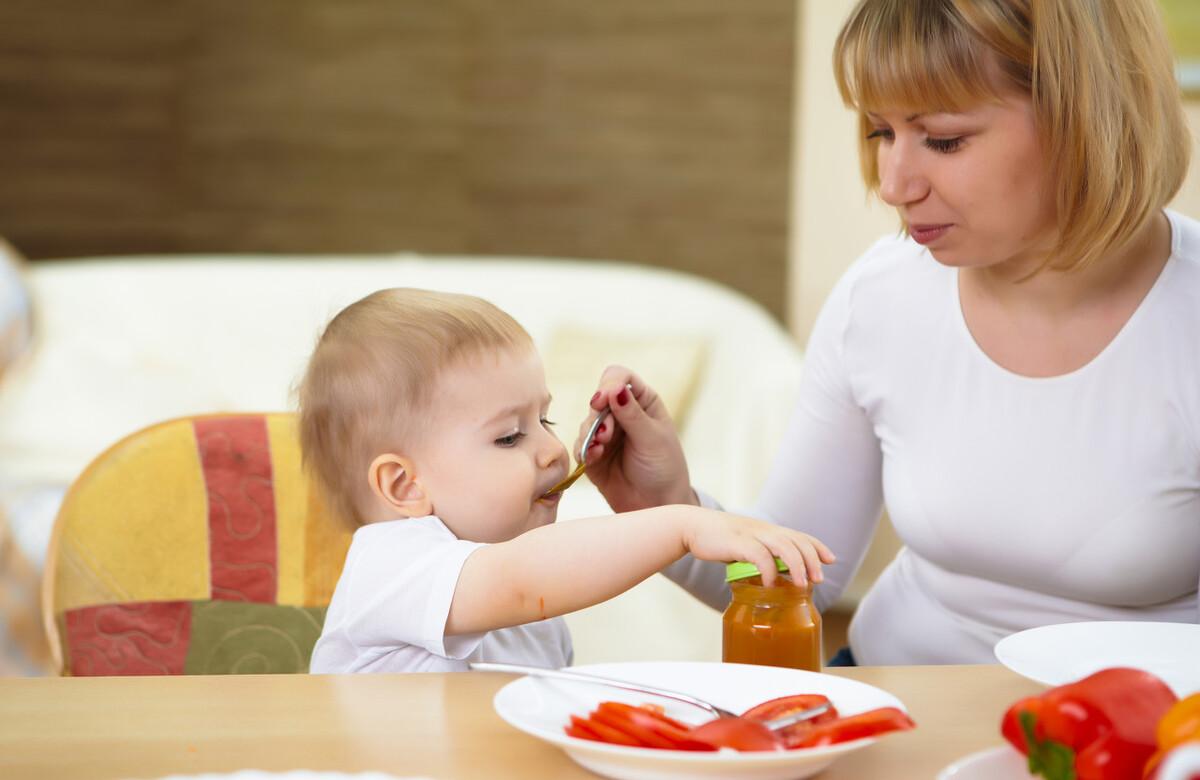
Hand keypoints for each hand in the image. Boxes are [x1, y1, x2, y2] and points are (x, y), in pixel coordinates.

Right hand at [574, 365, 696, 512]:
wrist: (658, 506)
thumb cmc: (664, 469)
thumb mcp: (652, 439)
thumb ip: (632, 414)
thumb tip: (616, 388)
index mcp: (642, 402)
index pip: (619, 377)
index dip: (609, 384)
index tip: (603, 399)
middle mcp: (622, 414)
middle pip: (598, 399)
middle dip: (599, 415)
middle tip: (606, 435)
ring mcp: (606, 435)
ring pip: (586, 422)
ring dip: (590, 434)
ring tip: (600, 448)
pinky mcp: (593, 456)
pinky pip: (579, 446)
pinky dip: (583, 450)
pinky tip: (592, 458)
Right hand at [682, 509, 836, 586]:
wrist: (692, 527)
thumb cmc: (719, 540)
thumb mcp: (745, 545)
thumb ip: (760, 557)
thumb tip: (774, 577)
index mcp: (768, 530)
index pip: (800, 535)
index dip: (817, 546)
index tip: (831, 560)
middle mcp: (764, 530)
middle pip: (797, 541)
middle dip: (812, 560)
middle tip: (818, 579)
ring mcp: (752, 535)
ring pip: (784, 546)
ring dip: (797, 566)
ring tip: (803, 584)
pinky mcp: (738, 543)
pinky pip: (760, 556)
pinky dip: (769, 571)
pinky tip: (771, 584)